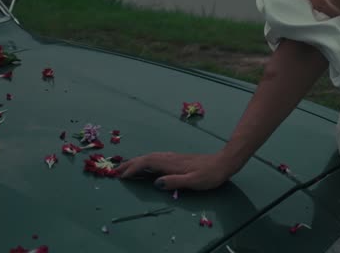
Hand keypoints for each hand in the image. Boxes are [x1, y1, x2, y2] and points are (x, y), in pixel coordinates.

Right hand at [116, 151, 237, 191]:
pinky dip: (146, 160)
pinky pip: (156, 157)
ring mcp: (174, 157)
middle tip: (115, 170)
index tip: (120, 175)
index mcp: (172, 164)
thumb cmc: (210, 175)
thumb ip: (175, 181)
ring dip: (137, 161)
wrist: (224, 163)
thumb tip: (156, 183)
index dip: (133, 168)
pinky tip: (146, 164)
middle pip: (146, 158)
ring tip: (126, 167)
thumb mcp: (193, 181)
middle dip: (130, 163)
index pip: (147, 163)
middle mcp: (170, 158)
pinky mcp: (178, 159)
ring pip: (151, 157)